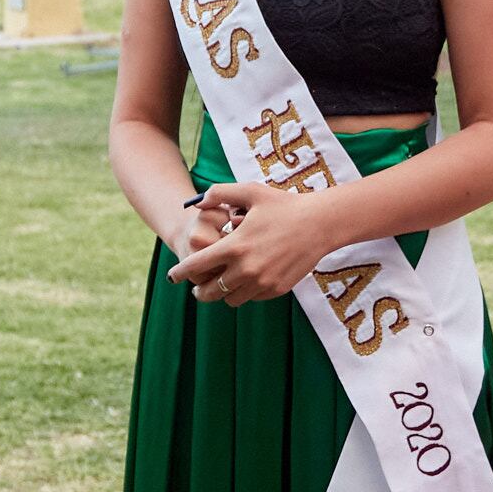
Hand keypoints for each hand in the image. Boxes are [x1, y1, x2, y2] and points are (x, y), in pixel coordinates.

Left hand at [163, 181, 332, 304]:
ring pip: (230, 299)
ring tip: (222, 284)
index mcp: (234, 246)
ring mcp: (262, 282)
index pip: (196, 266)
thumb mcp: (250, 192)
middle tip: (197, 288)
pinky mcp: (276, 289)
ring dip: (223, 293)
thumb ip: (219, 194)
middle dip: (199, 291)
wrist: (320, 224)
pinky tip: (247, 280)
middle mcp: (246, 269)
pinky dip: (245, 292)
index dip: (180, 273)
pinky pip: (252, 298)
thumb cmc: (284, 205)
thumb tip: (197, 203)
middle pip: (210, 291)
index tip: (172, 276)